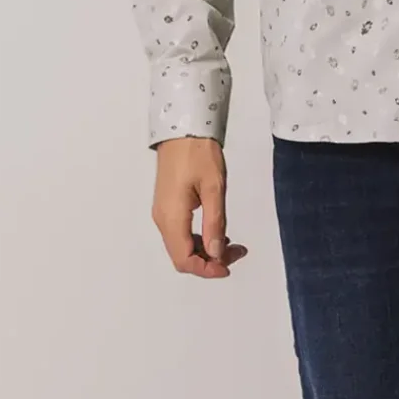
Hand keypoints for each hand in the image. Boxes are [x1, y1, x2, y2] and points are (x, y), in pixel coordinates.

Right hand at [151, 135, 248, 277]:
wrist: (182, 129)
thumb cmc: (197, 153)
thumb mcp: (214, 189)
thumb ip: (215, 224)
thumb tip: (216, 253)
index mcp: (172, 217)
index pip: (184, 259)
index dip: (206, 269)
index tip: (229, 265)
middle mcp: (162, 219)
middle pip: (182, 256)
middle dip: (209, 261)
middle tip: (236, 252)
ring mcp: (163, 213)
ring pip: (181, 246)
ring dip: (205, 251)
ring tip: (231, 242)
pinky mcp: (167, 206)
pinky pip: (180, 233)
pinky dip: (198, 239)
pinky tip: (216, 231)